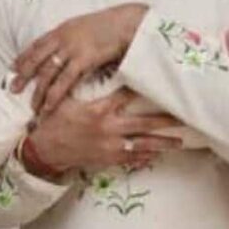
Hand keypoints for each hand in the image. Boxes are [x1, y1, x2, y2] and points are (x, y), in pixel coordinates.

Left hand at [11, 3, 148, 112]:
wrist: (129, 22)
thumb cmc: (114, 25)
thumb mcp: (88, 27)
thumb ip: (76, 37)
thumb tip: (72, 49)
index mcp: (63, 29)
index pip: (36, 44)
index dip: (23, 57)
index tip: (14, 68)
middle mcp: (63, 38)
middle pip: (36, 59)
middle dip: (23, 75)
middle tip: (14, 88)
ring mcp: (73, 49)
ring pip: (48, 72)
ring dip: (39, 90)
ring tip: (33, 105)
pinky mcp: (84, 60)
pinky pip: (65, 80)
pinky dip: (55, 94)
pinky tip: (50, 105)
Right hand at [24, 89, 182, 174]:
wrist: (45, 150)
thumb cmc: (57, 122)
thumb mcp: (69, 101)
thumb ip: (87, 89)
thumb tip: (100, 70)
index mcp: (99, 111)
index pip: (125, 96)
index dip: (143, 90)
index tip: (161, 85)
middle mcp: (109, 129)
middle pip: (143, 124)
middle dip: (164, 121)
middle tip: (183, 119)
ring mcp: (111, 146)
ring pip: (143, 144)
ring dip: (162, 143)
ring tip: (180, 143)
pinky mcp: (109, 159)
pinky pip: (132, 158)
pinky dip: (146, 156)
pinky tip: (159, 154)